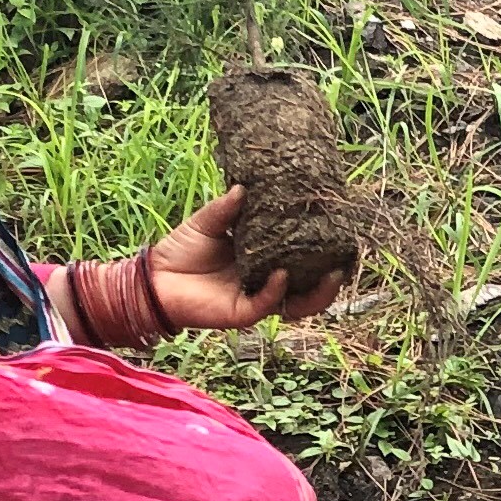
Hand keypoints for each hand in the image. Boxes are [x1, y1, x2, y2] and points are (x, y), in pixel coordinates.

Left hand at [147, 185, 351, 333]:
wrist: (153, 279)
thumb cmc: (180, 250)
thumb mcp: (207, 222)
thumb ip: (226, 207)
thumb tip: (245, 186)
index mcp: (263, 259)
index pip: (300, 257)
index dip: (321, 247)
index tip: (338, 228)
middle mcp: (266, 281)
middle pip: (310, 285)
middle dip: (332, 276)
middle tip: (347, 257)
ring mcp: (256, 299)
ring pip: (299, 304)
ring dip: (319, 292)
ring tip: (332, 274)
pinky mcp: (241, 313)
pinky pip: (267, 305)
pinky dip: (277, 291)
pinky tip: (281, 274)